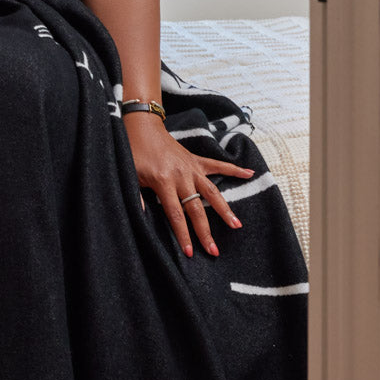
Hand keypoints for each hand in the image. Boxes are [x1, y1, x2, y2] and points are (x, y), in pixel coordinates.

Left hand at [124, 113, 253, 256]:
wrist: (143, 127)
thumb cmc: (133, 153)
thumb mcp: (130, 175)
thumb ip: (136, 197)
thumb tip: (140, 216)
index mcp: (164, 182)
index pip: (175, 215)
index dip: (183, 234)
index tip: (190, 252)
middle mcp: (181, 177)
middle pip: (196, 209)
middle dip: (205, 232)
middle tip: (214, 251)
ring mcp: (191, 168)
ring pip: (212, 192)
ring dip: (224, 209)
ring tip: (237, 225)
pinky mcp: (196, 160)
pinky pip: (218, 165)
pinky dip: (234, 169)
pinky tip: (250, 174)